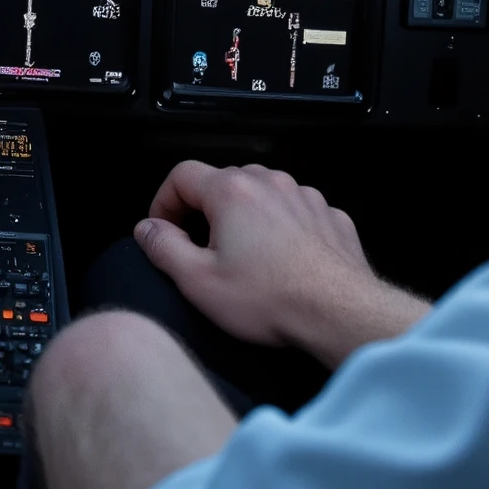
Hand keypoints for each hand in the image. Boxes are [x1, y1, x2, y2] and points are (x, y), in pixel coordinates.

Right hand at [133, 160, 424, 366]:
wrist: (339, 313)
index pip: (182, 175)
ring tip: (243, 258)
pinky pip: (294, 211)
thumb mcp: (198, 281)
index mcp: (232, 192)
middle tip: (200, 249)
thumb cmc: (272, 300)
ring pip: (261, 194)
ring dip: (245, 217)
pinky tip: (280, 262)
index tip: (163, 230)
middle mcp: (270, 183)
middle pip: (222, 181)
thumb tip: (148, 230)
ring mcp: (304, 197)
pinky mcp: (329, 217)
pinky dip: (281, 228)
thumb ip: (163, 248)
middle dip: (204, 211)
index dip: (163, 202)